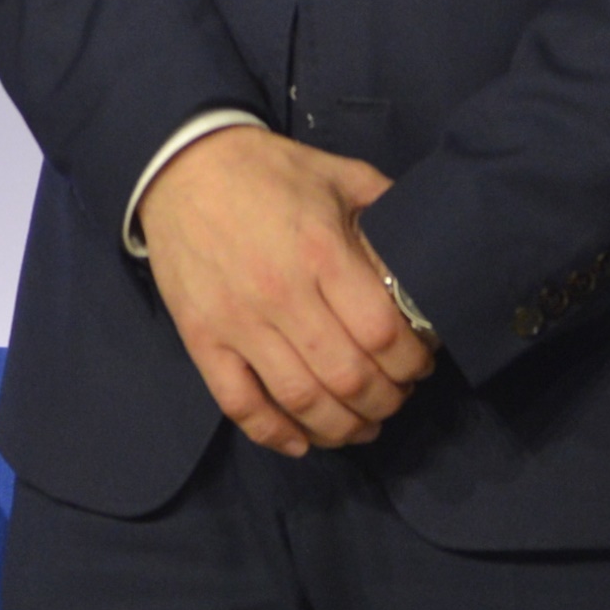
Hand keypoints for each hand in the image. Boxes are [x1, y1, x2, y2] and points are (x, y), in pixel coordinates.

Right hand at [136, 124, 436, 453]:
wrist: (182, 167)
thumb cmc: (268, 172)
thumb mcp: (340, 176)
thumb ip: (387, 210)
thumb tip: (427, 250)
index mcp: (323, 253)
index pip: (381, 334)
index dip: (411, 362)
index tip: (420, 365)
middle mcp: (282, 296)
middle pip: (347, 377)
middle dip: (385, 401)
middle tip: (397, 397)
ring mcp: (238, 323)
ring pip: (300, 400)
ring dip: (341, 427)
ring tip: (363, 427)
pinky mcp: (202, 340)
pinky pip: (239, 403)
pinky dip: (274, 433)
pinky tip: (302, 442)